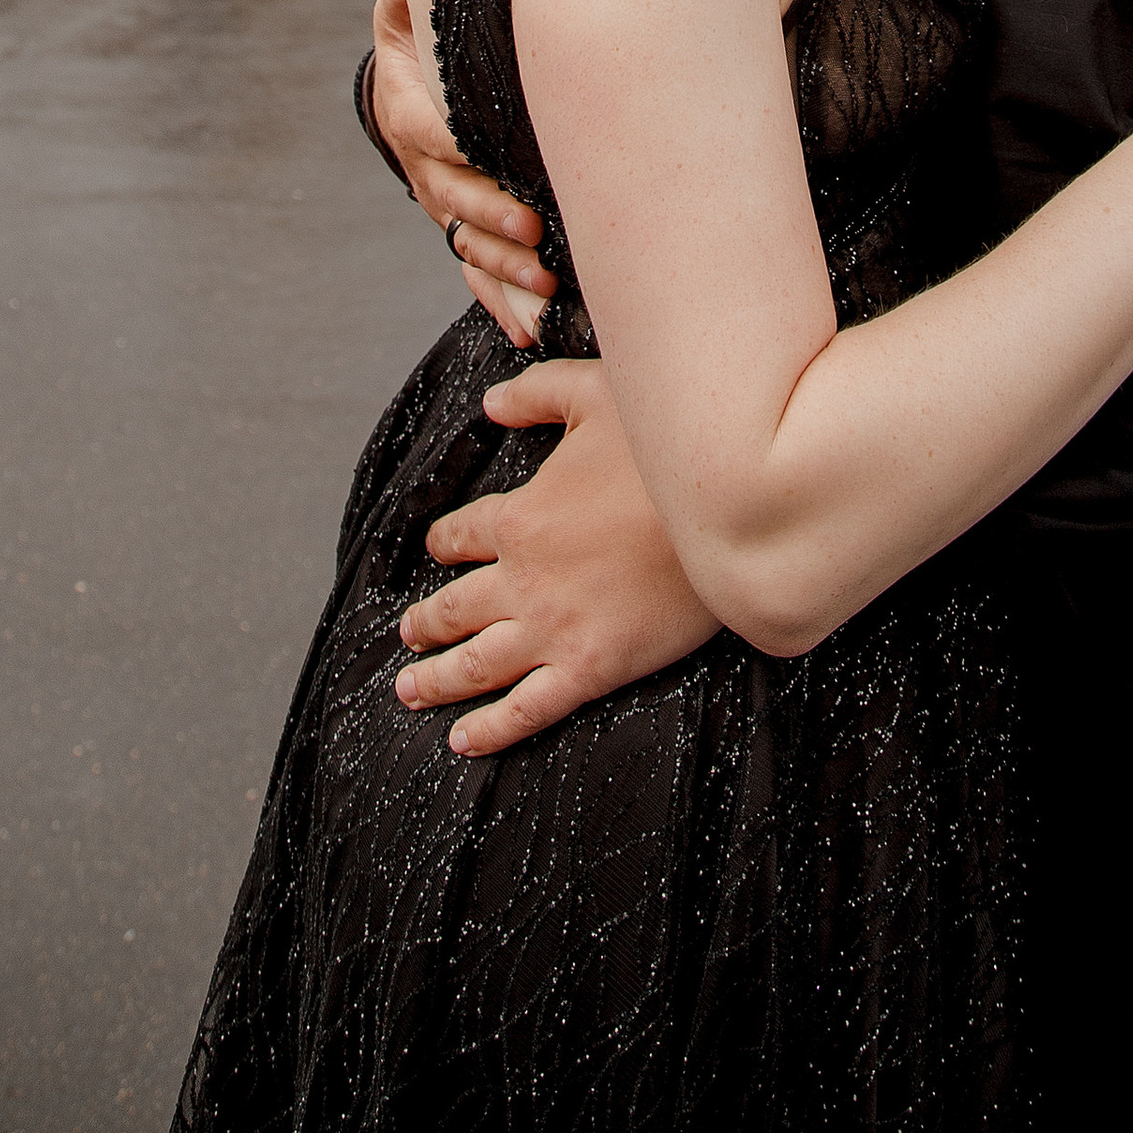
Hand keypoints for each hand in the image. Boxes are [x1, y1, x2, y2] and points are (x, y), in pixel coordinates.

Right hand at [370, 0, 557, 347]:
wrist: (405, 90)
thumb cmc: (417, 45)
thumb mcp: (403, 15)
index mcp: (410, 114)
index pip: (432, 134)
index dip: (456, 148)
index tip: (485, 156)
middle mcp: (426, 170)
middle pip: (456, 200)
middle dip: (494, 218)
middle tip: (534, 231)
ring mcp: (444, 206)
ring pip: (469, 243)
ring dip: (504, 269)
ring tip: (544, 285)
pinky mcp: (463, 229)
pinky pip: (476, 273)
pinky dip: (499, 303)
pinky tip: (527, 328)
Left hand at [394, 362, 720, 756]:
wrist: (723, 513)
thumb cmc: (660, 451)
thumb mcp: (593, 393)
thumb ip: (536, 393)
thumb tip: (492, 403)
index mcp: (520, 517)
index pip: (461, 535)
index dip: (443, 542)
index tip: (436, 549)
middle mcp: (523, 580)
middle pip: (456, 607)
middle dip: (426, 623)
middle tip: (409, 633)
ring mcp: (552, 629)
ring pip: (476, 664)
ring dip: (436, 680)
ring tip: (410, 690)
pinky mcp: (590, 668)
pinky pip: (526, 708)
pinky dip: (490, 730)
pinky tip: (464, 740)